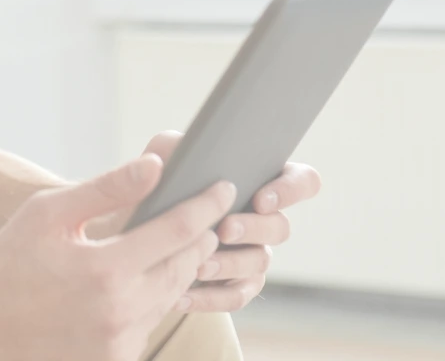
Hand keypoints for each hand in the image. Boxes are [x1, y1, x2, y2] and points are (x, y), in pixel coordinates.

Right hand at [0, 152, 236, 360]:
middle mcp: (121, 310)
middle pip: (187, 265)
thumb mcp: (50, 213)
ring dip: (184, 265)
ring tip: (183, 238)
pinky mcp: (117, 358)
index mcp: (105, 269)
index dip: (206, 204)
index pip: (178, 230)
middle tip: (208, 211)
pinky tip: (146, 275)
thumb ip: (107, 189)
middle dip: (203, 235)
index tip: (223, 186)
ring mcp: (121, 341)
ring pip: (174, 295)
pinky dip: (157, 295)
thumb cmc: (9, 260)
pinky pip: (152, 320)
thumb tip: (156, 166)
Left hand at [87, 130, 321, 312]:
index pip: (303, 181)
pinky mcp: (237, 285)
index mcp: (261, 181)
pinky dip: (208, 298)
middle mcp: (264, 220)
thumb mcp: (164, 159)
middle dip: (254, 228)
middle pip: (281, 227)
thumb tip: (177, 153)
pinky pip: (235, 296)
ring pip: (260, 262)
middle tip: (224, 229)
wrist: (140, 231)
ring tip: (198, 264)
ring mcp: (254, 254)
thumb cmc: (162, 185)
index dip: (291, 190)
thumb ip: (173, 146)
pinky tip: (180, 295)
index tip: (260, 199)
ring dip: (230, 263)